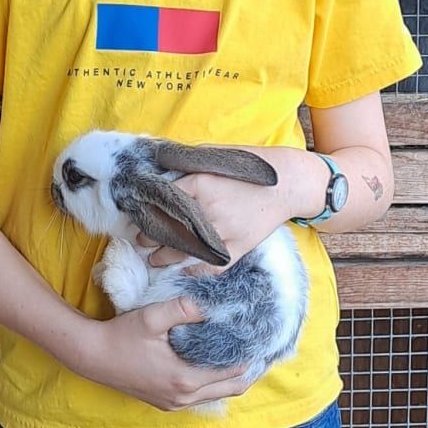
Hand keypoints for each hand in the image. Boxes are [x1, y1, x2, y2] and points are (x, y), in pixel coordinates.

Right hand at [72, 296, 251, 410]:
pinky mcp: (165, 400)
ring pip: (215, 394)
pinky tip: (217, 360)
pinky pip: (201, 394)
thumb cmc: (122, 335)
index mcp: (183, 379)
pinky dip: (214, 381)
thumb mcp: (153, 316)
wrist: (93, 356)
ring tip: (244, 349)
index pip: (230, 374)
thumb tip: (212, 303)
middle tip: (261, 345)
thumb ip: (183, 308)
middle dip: (248, 369)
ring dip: (232, 376)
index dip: (250, 357)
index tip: (262, 339)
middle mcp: (182, 397)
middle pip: (229, 390)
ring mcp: (173, 402)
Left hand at [137, 170, 292, 274]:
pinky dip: (194, 271)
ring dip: (165, 256)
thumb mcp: (219, 155)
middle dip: (151, 236)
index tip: (138, 215)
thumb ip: (192, 163)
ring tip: (154, 258)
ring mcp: (224, 231)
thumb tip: (164, 169)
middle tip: (141, 239)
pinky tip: (183, 272)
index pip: (163, 200)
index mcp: (201, 183)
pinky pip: (210, 266)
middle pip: (169, 228)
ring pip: (185, 250)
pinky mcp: (238, 247)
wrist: (288, 182)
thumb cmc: (254, 164)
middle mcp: (209, 209)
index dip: (147, 209)